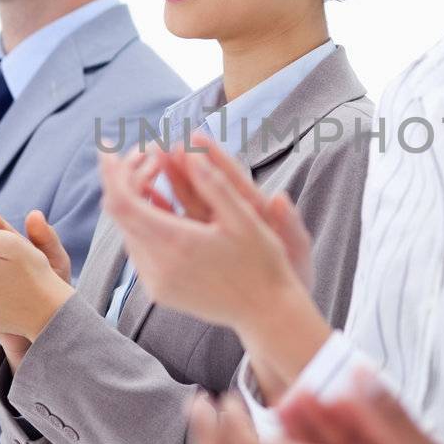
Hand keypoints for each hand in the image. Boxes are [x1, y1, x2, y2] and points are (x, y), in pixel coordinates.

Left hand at [102, 135, 321, 350]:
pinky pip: (139, 250)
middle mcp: (158, 266)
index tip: (110, 149)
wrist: (267, 314)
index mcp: (177, 244)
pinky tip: (162, 203)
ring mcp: (156, 282)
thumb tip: (188, 150)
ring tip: (157, 171)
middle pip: (121, 214)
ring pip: (128, 231)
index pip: (123, 202)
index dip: (113, 173)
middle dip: (127, 178)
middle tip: (147, 152)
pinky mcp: (160, 291)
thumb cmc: (263, 263)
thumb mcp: (245, 218)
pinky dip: (144, 222)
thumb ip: (214, 183)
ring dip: (135, 200)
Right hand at [154, 139, 313, 287]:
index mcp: (256, 211)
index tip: (196, 138)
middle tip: (159, 145)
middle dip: (183, 163)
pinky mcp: (202, 245)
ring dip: (169, 180)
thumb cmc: (294, 273)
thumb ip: (289, 225)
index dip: (216, 158)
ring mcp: (215, 229)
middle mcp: (232, 215)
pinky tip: (147, 198)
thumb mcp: (297, 249)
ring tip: (148, 161)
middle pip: (204, 184)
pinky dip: (164, 210)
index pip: (233, 179)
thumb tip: (280, 199)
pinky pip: (180, 225)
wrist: (281, 305)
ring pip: (188, 200)